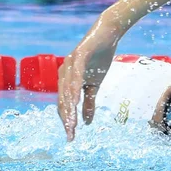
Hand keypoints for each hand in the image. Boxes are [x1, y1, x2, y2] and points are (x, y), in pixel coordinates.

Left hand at [58, 20, 120, 140]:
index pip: (64, 105)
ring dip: (69, 109)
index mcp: (66, 80)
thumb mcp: (96, 84)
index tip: (71, 136)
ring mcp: (69, 64)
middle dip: (67, 119)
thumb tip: (87, 122)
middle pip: (62, 101)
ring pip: (67, 91)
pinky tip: (75, 101)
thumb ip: (89, 102)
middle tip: (70, 135)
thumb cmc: (100, 58)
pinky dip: (74, 90)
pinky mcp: (78, 57)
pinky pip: (75, 76)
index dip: (67, 120)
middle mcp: (63, 73)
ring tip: (71, 123)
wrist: (108, 35)